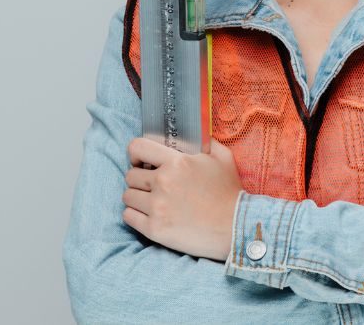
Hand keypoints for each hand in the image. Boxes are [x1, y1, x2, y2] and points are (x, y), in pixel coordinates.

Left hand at [122, 137, 242, 261]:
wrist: (236, 228)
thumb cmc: (230, 193)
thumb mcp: (223, 158)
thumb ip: (206, 142)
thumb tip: (195, 134)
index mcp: (177, 162)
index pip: (137, 147)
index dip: (136, 154)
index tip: (140, 161)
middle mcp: (163, 182)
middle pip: (130, 175)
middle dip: (139, 179)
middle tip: (152, 185)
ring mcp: (157, 207)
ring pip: (127, 196)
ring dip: (137, 198)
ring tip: (151, 201)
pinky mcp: (155, 229)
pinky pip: (128, 217)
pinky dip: (135, 215)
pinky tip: (148, 215)